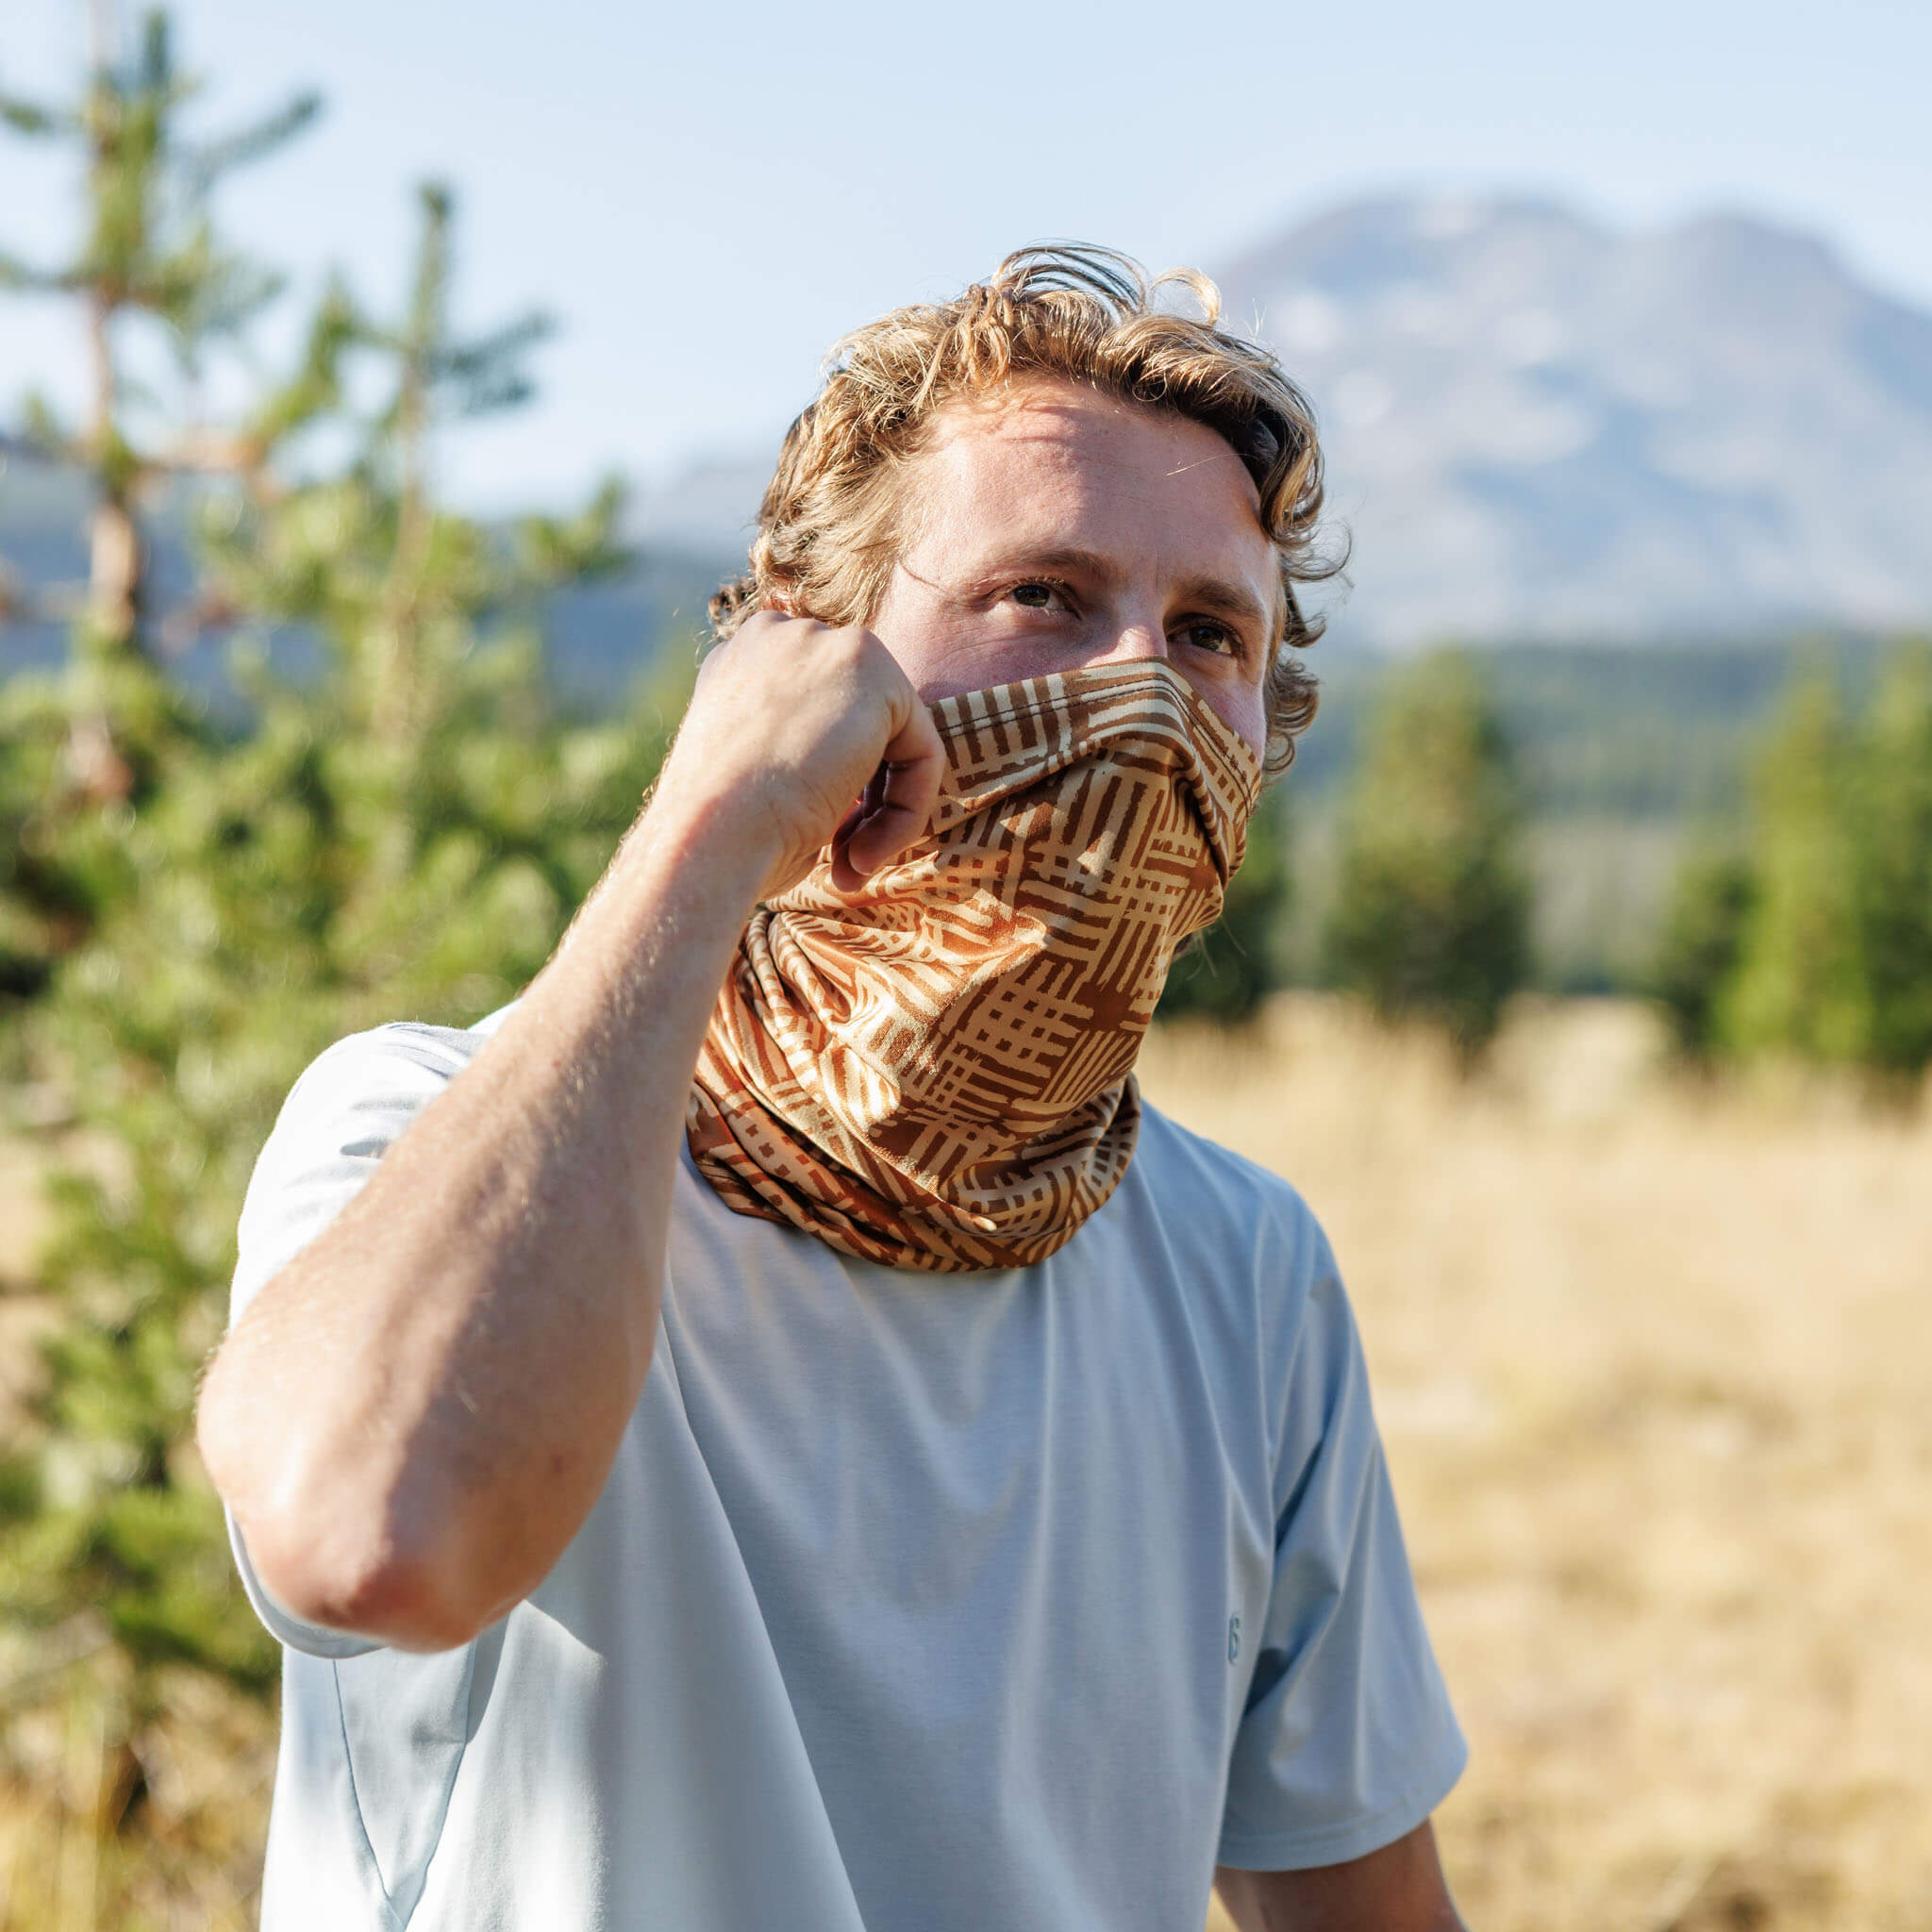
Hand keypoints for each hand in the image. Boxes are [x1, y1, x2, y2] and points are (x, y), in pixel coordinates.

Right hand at [657, 611, 944, 899]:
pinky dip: (907, 809)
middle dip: (863, 797)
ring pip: (895, 736)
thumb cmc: (720, 834)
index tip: (820, 838)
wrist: (708, 835)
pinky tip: (862, 854)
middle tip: (842, 859)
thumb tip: (856, 784)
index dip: (831, 783)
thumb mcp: (753, 781)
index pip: (818, 716)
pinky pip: (922, 749)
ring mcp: (823, 642)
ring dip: (882, 813)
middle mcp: (778, 637)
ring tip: (850, 865)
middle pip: (861, 720)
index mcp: (739, 664)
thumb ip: (803, 756)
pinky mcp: (870, 667)